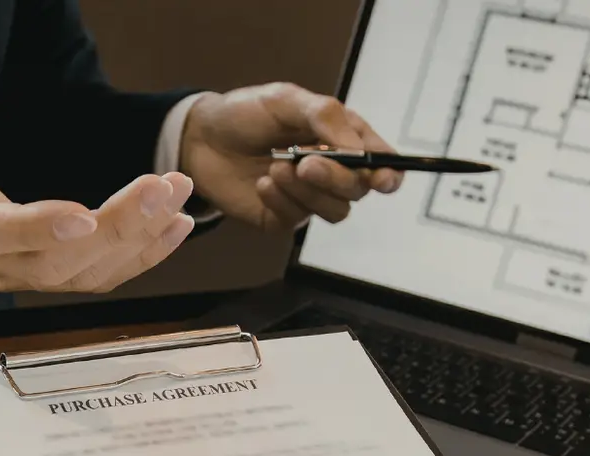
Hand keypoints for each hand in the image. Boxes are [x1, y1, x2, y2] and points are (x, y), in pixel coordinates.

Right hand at [0, 54, 195, 293]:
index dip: (35, 229)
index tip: (84, 217)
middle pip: (53, 262)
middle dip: (116, 228)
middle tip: (163, 187)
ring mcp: (16, 274)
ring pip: (83, 275)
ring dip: (139, 240)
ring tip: (178, 196)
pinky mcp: (44, 274)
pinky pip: (97, 277)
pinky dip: (142, 256)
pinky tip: (175, 225)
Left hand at [180, 82, 401, 229]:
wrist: (200, 138)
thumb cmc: (247, 114)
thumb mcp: (286, 100)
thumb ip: (326, 117)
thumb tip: (357, 148)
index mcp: (343, 139)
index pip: (382, 163)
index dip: (389, 175)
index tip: (381, 178)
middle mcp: (332, 172)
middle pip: (358, 190)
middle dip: (336, 178)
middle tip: (306, 163)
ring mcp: (308, 197)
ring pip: (334, 211)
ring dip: (307, 191)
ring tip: (275, 167)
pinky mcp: (283, 217)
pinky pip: (297, 220)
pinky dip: (281, 201)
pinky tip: (262, 183)